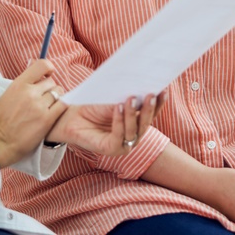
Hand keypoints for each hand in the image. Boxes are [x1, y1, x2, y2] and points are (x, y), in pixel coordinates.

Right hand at [0, 59, 66, 167]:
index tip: (47, 74)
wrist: (1, 141)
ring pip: (59, 92)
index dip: (48, 69)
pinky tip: (54, 111)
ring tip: (47, 106)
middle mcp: (30, 93)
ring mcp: (39, 106)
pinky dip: (60, 106)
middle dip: (49, 88)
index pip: (42, 65)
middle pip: (51, 81)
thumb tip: (35, 70)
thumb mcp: (8, 94)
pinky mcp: (47, 119)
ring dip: (56, 98)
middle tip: (44, 97)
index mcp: (19, 84)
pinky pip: (62, 105)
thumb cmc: (2, 119)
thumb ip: (23, 83)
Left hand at [47, 92, 165, 155]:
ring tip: (131, 98)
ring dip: (133, 114)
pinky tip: (118, 108)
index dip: (159, 103)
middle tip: (151, 94)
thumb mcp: (113, 99)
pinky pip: (119, 136)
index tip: (164, 89)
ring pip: (134, 130)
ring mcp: (123, 145)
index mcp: (136, 123)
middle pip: (146, 123)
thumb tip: (144, 85)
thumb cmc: (93, 106)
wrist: (70, 116)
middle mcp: (133, 136)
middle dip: (149, 109)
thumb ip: (128, 97)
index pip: (151, 114)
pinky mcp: (111, 150)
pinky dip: (119, 121)